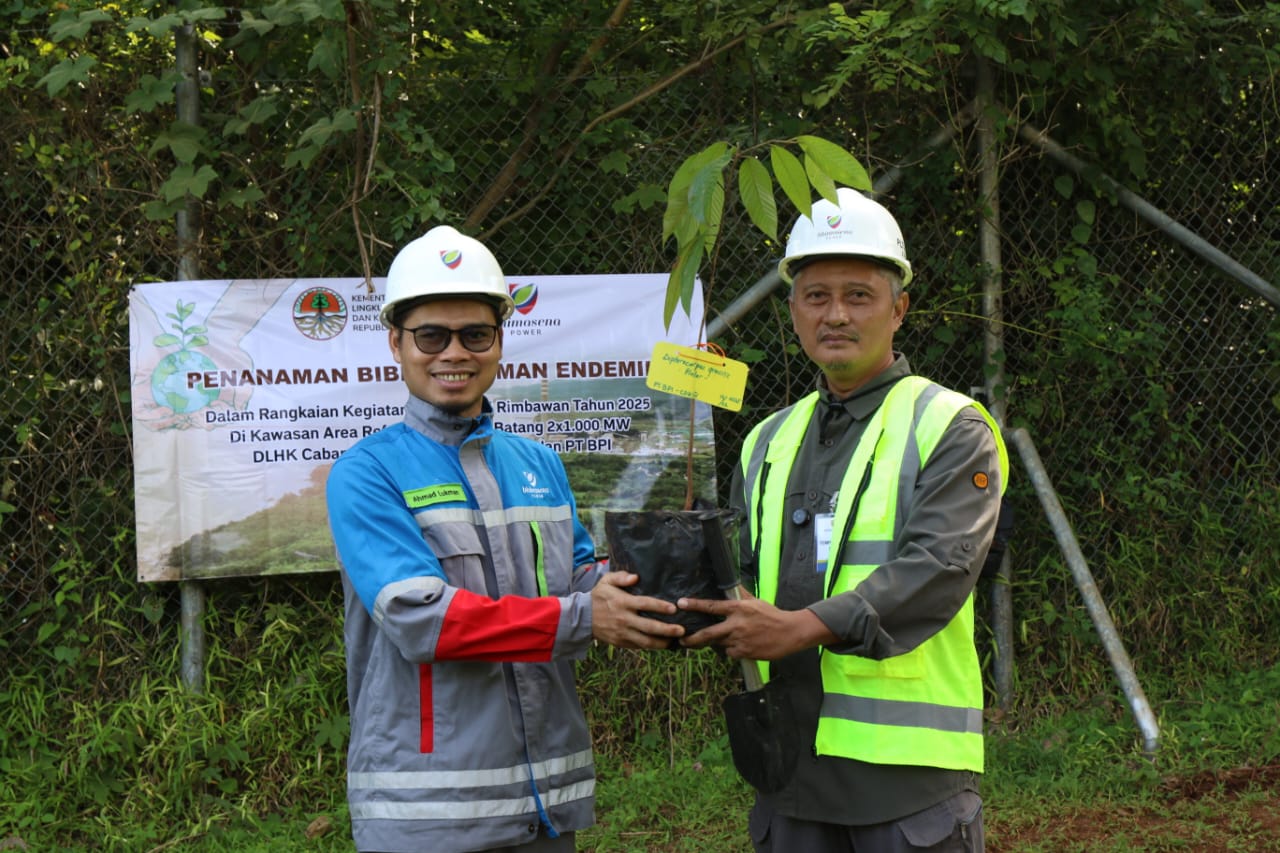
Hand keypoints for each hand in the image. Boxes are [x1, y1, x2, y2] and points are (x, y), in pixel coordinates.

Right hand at [590, 571, 684, 649]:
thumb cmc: (598, 597)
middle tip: (682, 630)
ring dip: (662, 642)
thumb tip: (635, 577)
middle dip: (667, 630)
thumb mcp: (606, 582)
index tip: (674, 609)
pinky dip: (652, 647)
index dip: (660, 607)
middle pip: (649, 626)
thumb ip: (620, 576)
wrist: (582, 618)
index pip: (645, 604)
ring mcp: (623, 633)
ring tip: (675, 641)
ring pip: (646, 641)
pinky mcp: (621, 643)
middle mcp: (624, 619)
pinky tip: (662, 644)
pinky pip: (639, 646)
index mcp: (623, 602)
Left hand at [677, 592, 835, 659]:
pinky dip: (732, 650)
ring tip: (724, 639)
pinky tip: (742, 646)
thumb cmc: (773, 615)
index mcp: (738, 609)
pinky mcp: (745, 652)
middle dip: (693, 638)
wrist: (790, 632)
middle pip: (708, 633)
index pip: (712, 606)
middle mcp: (736, 624)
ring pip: (719, 644)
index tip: (681, 603)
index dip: (695, 605)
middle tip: (682, 640)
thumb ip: (741, 596)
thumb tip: (731, 586)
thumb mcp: (756, 601)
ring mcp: (740, 640)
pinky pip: (730, 653)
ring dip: (718, 643)